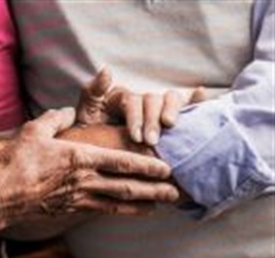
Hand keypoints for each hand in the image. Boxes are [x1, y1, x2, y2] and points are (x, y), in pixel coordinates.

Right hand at [0, 108, 178, 228]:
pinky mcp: (71, 209)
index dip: (146, 165)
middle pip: (126, 186)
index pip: (121, 162)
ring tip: (163, 205)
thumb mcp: (34, 130)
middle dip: (154, 189)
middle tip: (176, 191)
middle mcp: (84, 180)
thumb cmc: (16, 161)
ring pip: (118, 202)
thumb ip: (55, 118)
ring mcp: (79, 197)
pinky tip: (133, 212)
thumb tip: (65, 112)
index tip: (165, 167)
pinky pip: (103, 211)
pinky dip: (122, 211)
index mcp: (79, 157)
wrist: (0, 194)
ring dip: (143, 203)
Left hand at [76, 68, 207, 144]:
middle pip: (152, 100)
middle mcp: (140, 100)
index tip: (136, 136)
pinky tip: (202, 95)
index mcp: (121, 98)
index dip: (136, 117)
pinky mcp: (170, 116)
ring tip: (170, 125)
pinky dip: (197, 99)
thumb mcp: (86, 116)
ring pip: (170, 98)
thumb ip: (92, 93)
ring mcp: (157, 107)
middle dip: (152, 120)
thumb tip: (107, 69)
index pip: (131, 101)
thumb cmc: (92, 136)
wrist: (101, 158)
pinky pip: (188, 103)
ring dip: (172, 110)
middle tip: (151, 141)